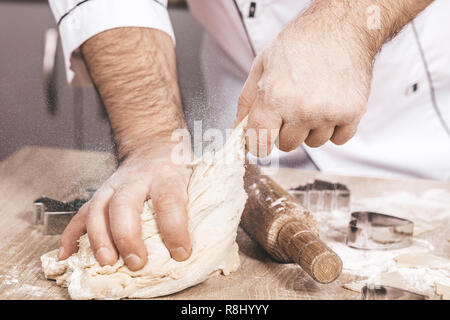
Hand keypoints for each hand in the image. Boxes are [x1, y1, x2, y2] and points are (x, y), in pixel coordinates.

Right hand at [57, 144, 192, 270]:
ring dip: (99, 238)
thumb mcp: (192, 180)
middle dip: (127, 236)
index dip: (175, 229)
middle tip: (136, 262)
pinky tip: (67, 253)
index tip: (181, 253)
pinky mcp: (100, 193)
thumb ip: (191, 207)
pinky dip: (71, 235)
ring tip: (106, 262)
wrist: (154, 145)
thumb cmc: (174, 167)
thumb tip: (191, 245)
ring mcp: (114, 185)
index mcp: (166, 176)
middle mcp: (137, 179)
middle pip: (125, 204)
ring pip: (98, 208)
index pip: (169, 201)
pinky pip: (81, 213)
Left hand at [235, 10, 373, 155]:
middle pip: (287, 145)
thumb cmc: (300, 43)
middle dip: (286, 130)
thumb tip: (238, 128)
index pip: (260, 140)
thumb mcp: (263, 64)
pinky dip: (335, 128)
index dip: (259, 144)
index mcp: (275, 96)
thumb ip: (247, 100)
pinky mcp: (352, 113)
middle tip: (293, 105)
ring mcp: (328, 113)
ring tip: (315, 99)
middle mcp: (301, 108)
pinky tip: (331, 105)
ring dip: (312, 128)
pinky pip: (338, 140)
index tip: (263, 142)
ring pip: (314, 142)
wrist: (341, 27)